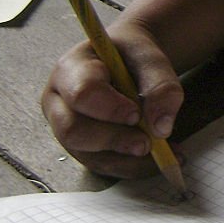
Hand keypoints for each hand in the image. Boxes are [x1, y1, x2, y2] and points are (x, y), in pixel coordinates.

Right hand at [41, 22, 183, 178]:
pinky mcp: (83, 147)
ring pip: (87, 155)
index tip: (136, 114)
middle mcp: (60, 102)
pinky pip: (103, 166)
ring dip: (127, 159)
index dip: (110, 108)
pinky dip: (133, 167)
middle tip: (147, 143)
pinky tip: (159, 160)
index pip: (82, 93)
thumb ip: (160, 84)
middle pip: (73, 131)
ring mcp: (68, 128)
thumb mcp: (148, 56)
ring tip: (163, 153)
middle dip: (114, 140)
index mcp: (71, 70)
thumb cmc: (130, 55)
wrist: (125, 59)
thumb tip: (161, 127)